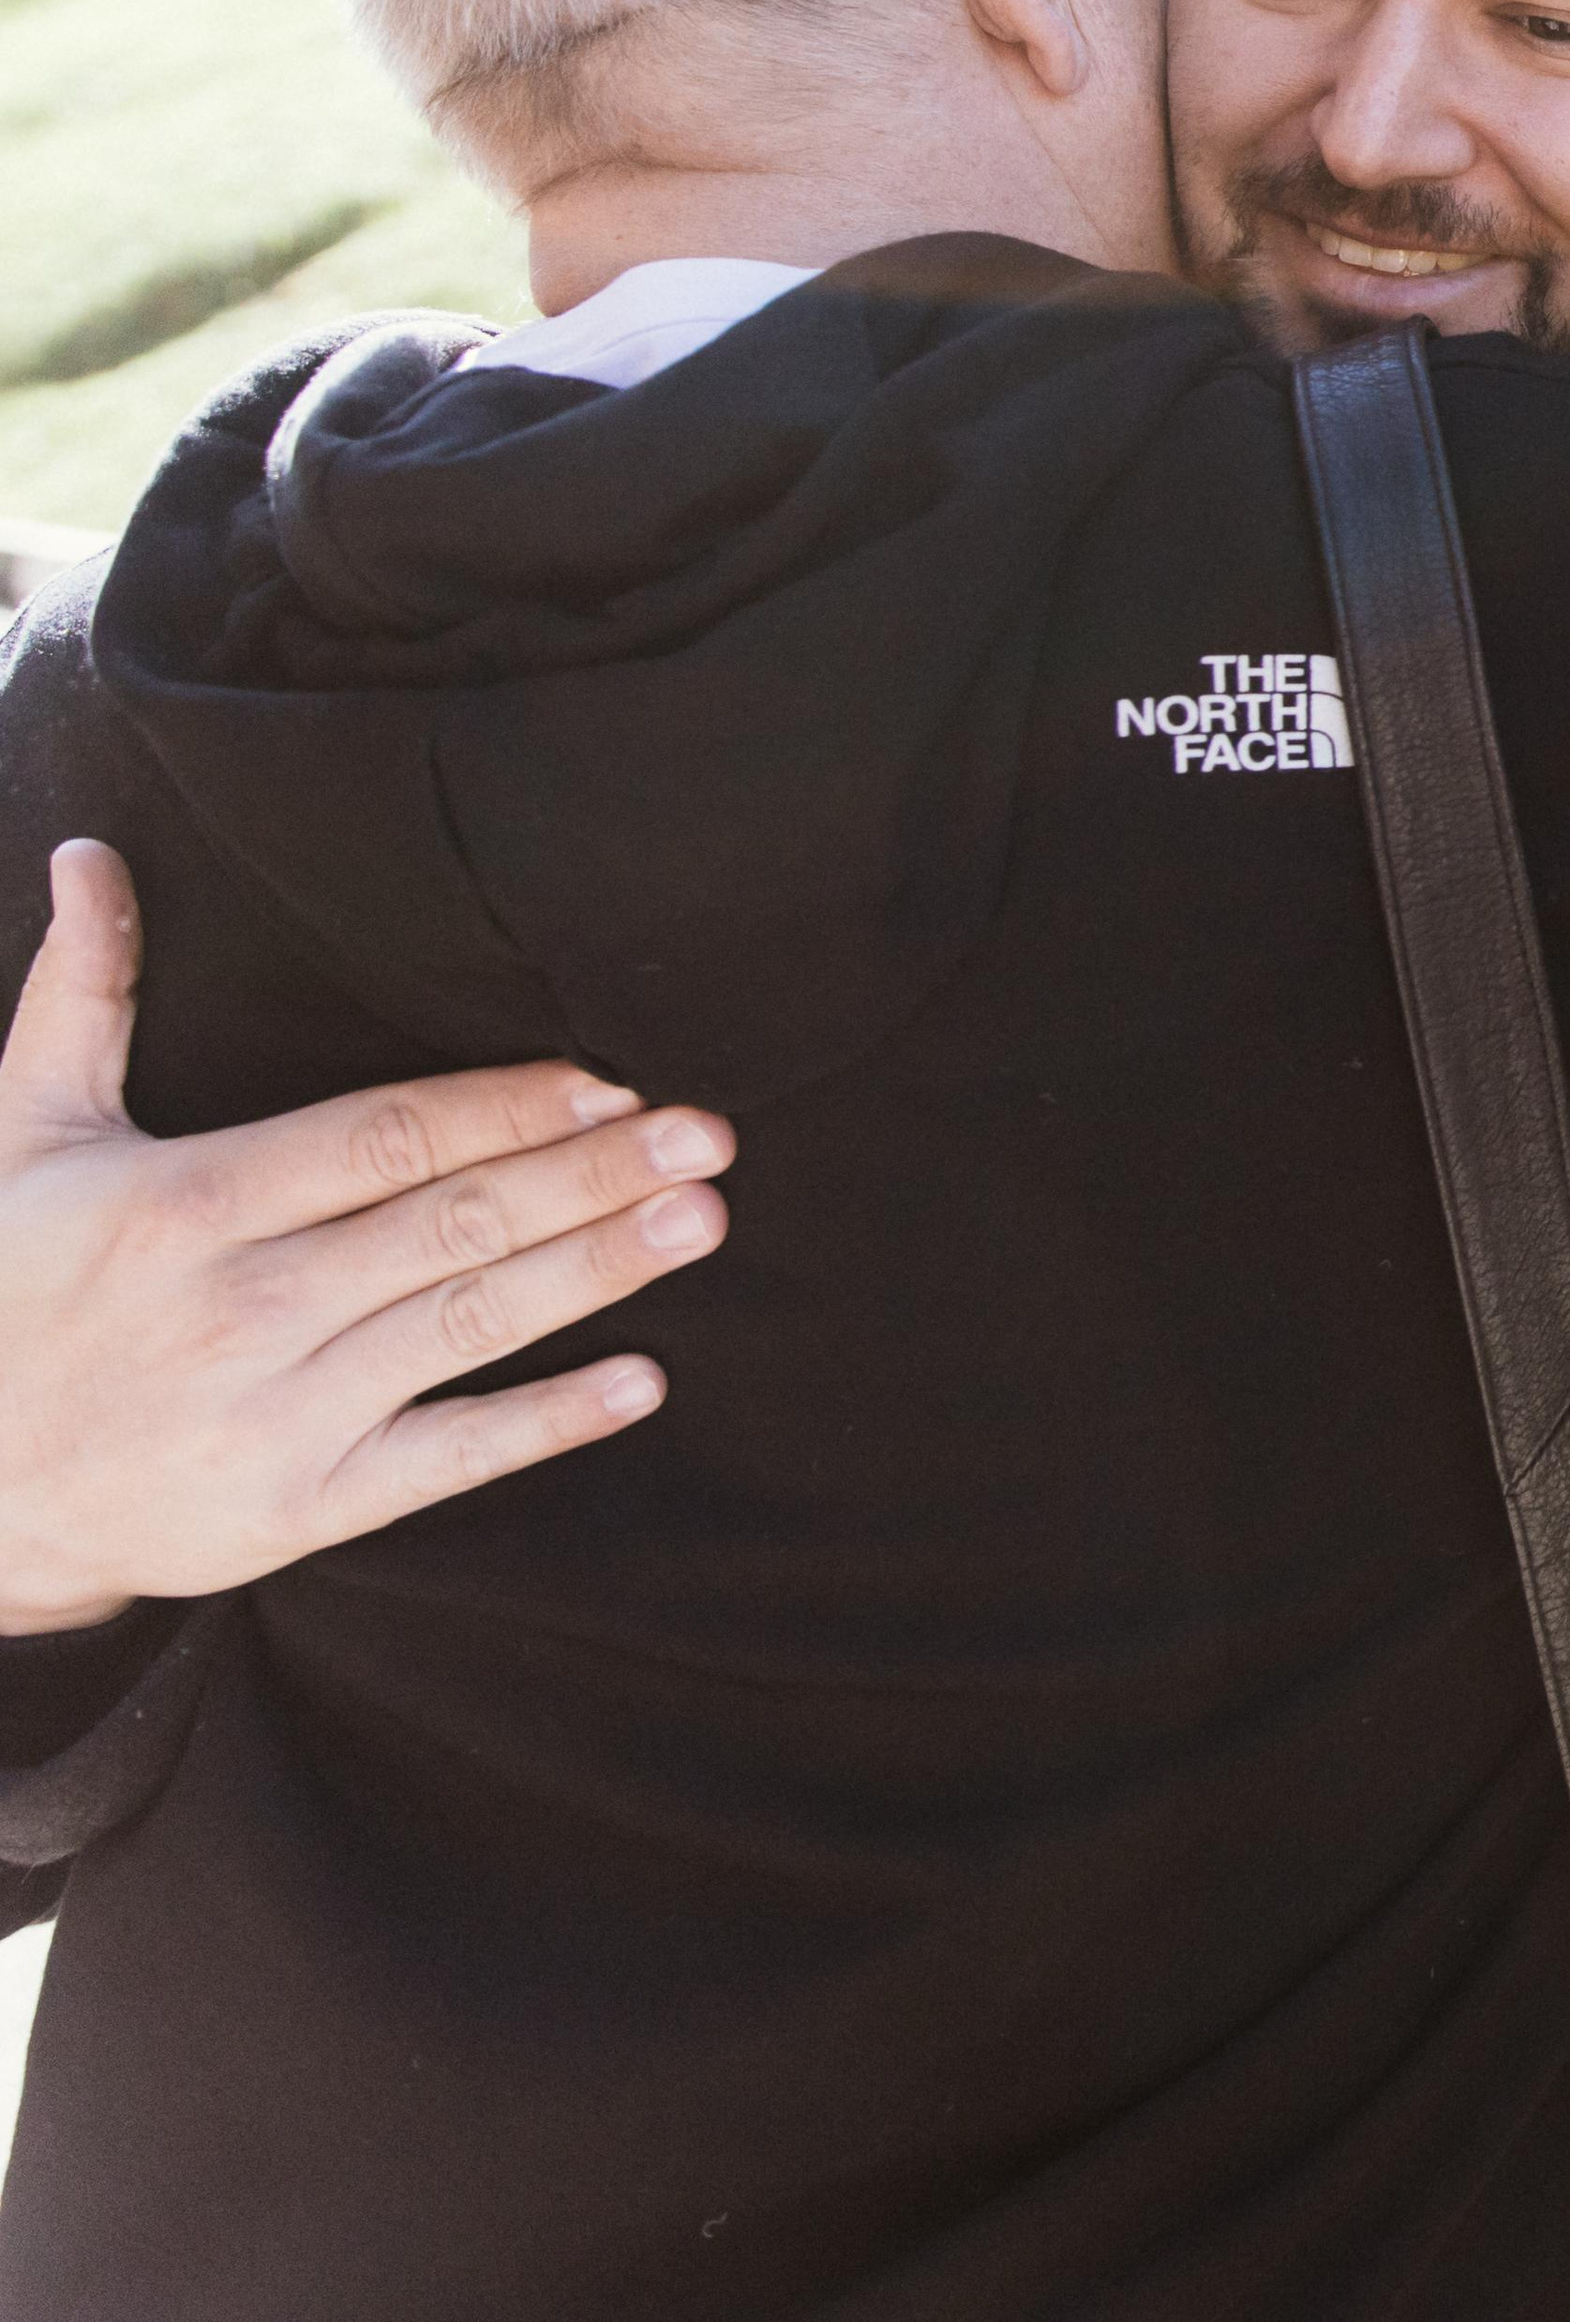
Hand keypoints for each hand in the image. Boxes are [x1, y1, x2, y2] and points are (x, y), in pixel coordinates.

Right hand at [0, 841, 736, 1635]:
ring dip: (594, 1272)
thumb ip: (85, 991)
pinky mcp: (294, 1511)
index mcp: (190, 1205)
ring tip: (700, 1219)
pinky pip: (442, 1461)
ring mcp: (276, 1415)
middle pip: (450, 1224)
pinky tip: (641, 1381)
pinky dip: (545, 1424)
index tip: (609, 1076)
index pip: (383, 1138)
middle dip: (589, 1174)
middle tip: (705, 1134)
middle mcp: (245, 1308)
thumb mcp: (25, 1130)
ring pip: (466, 1328)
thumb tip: (92, 852)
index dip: (505, 1105)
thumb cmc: (8, 1285)